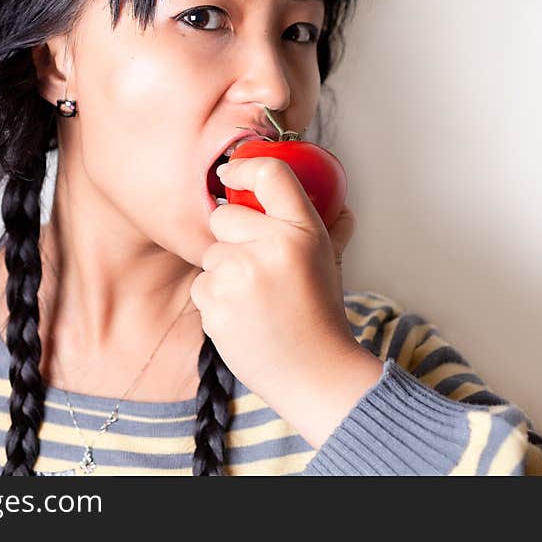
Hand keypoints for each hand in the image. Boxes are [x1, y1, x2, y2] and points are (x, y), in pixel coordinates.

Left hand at [190, 156, 375, 442]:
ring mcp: (240, 275)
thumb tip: (340, 205)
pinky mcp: (216, 302)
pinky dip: (215, 298)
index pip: (271, 174)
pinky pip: (201, 284)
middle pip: (223, 215)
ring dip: (224, 272)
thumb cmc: (320, 316)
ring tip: (255, 300)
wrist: (313, 373)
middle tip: (257, 267)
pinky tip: (242, 316)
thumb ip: (331, 228)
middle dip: (233, 237)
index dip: (244, 167)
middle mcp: (272, 246)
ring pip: (210, 253)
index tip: (230, 174)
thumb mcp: (330, 262)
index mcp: (303, 231)